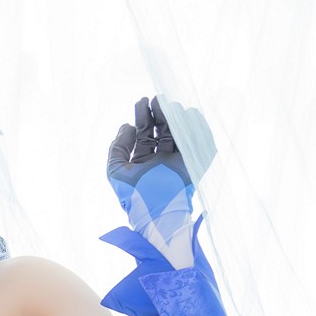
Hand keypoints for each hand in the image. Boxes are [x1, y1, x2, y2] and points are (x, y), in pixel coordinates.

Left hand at [106, 97, 207, 261]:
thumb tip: (126, 126)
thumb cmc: (133, 198)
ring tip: (171, 107)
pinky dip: (199, 131)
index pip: (144, 132)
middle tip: (158, 100)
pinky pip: (199, 146)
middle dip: (160, 113)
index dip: (143, 115)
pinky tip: (193, 118)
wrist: (155, 215)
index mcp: (144, 160)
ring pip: (179, 135)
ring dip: (176, 119)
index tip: (141, 101)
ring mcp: (178, 162)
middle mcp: (162, 159)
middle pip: (162, 130)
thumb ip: (118, 148)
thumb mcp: (116, 171)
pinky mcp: (193, 167)